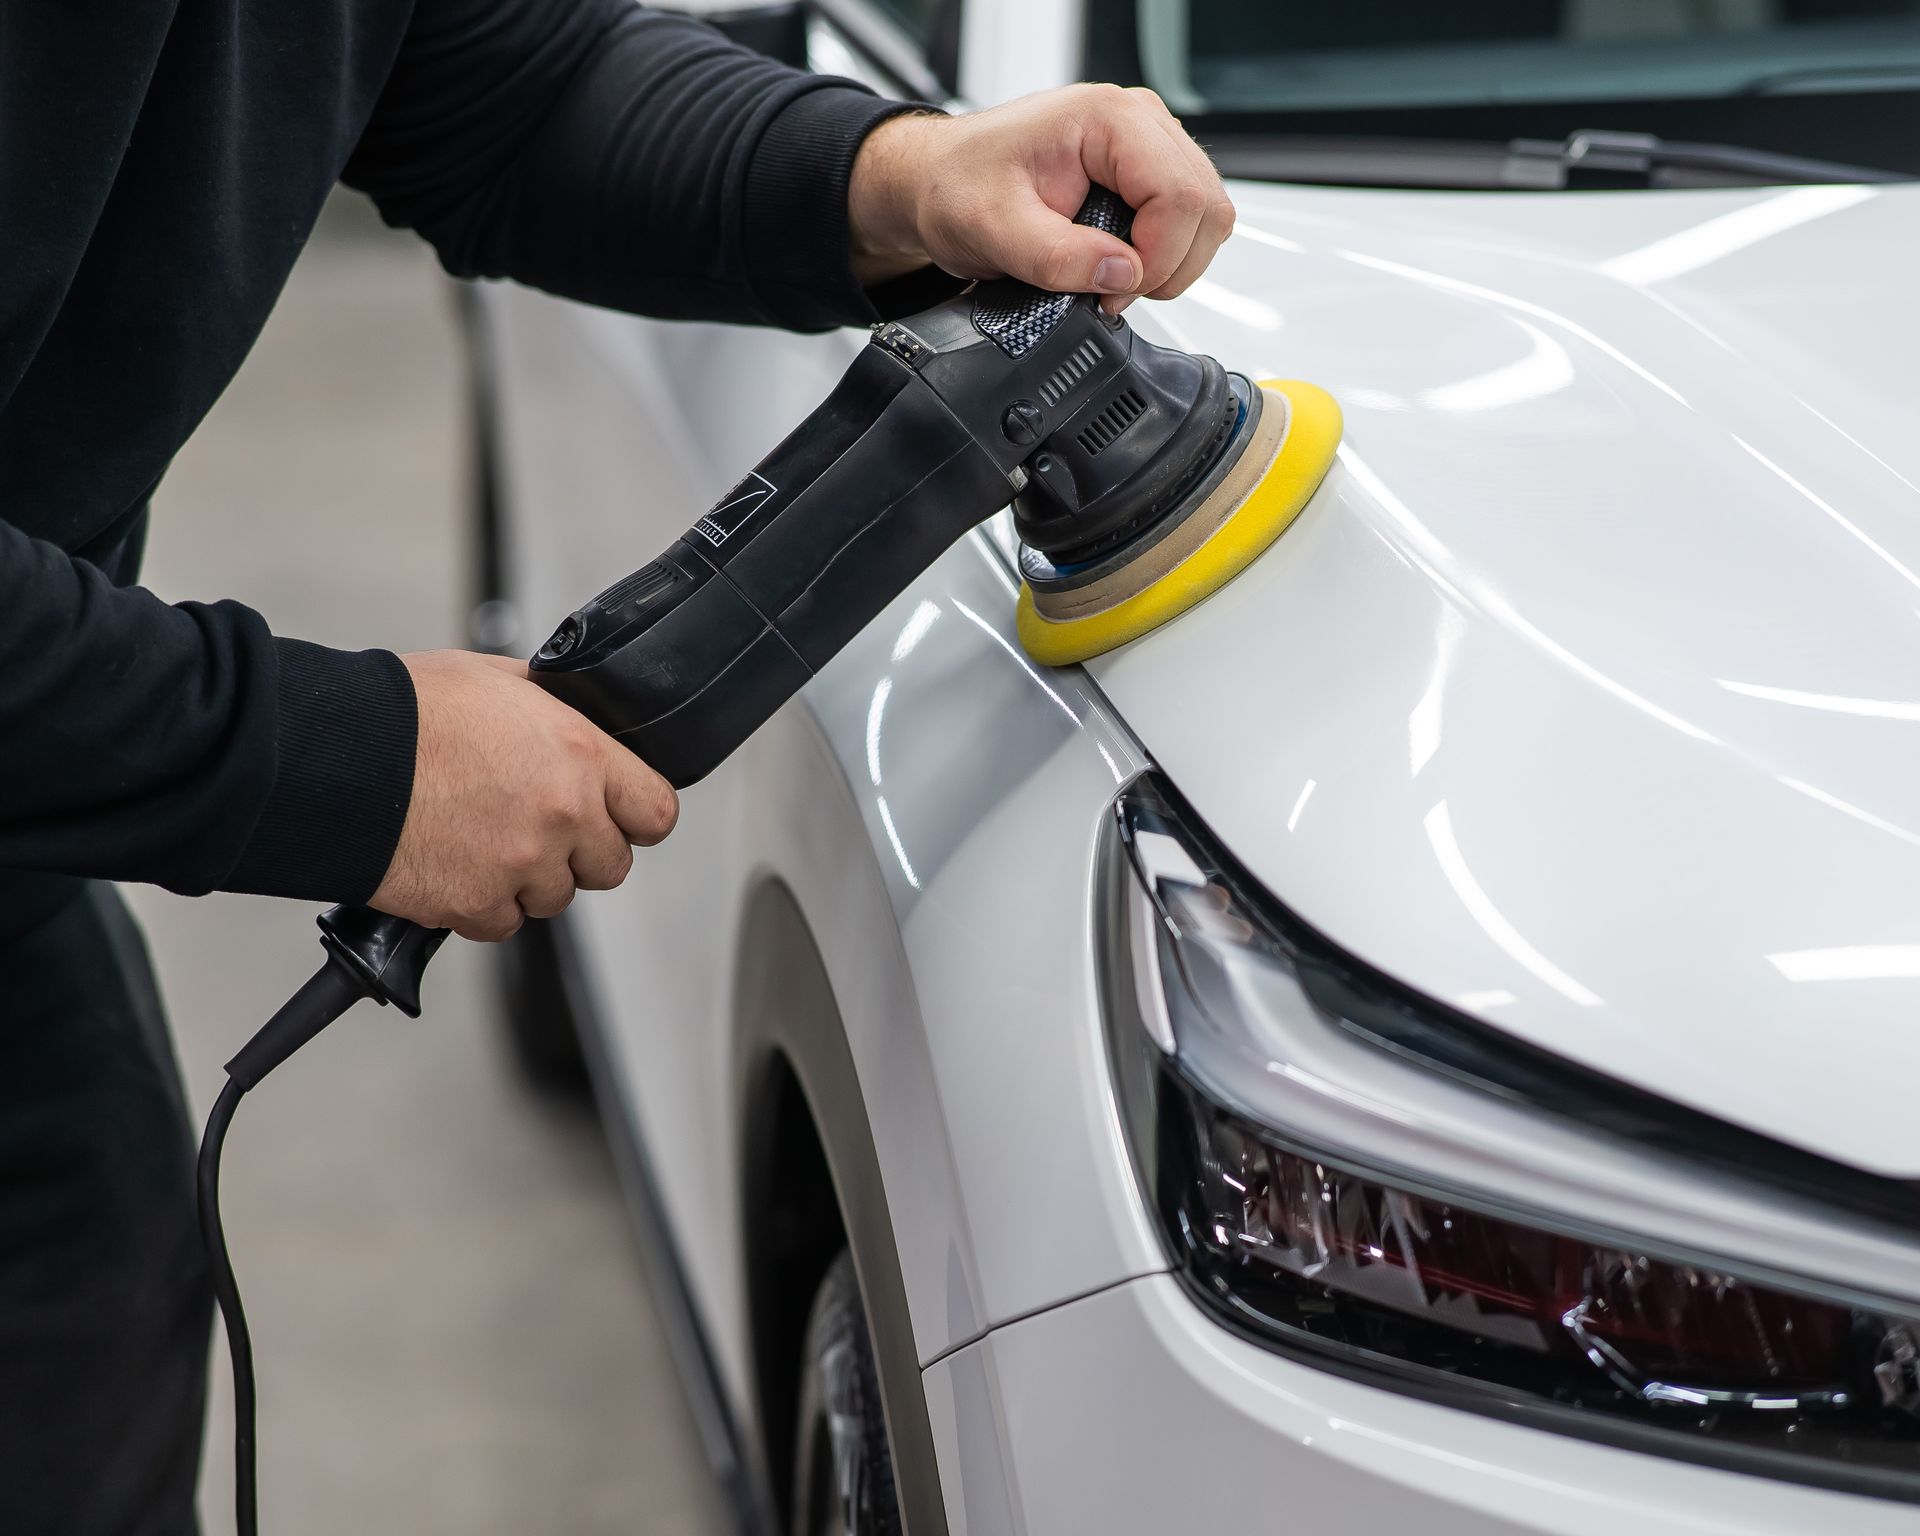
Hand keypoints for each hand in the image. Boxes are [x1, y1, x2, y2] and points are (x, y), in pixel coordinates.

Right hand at [370, 650, 677, 941]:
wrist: (336, 756)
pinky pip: (503, 923)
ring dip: (529, 879)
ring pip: (555, 898)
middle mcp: (563, 816)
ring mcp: (522, 866)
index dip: (636, 816)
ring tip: (483, 839)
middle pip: (610, 865)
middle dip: (580, 851)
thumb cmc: (405, 710)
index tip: (619, 816)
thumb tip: (569, 712)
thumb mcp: (497, 679)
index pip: (656, 812)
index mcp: (581, 757)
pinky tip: (456, 865)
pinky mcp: (476, 905)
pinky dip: (483, 904)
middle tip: (537, 828)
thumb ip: (550, 707)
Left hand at [847, 86, 1234, 311]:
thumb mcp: (993, 230)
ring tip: (1107, 278)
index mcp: (1108, 119)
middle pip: (1206, 208)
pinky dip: (1160, 259)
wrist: (939, 183)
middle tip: (1109, 290)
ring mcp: (1148, 147)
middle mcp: (1139, 123)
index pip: (1182, 196)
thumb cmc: (958, 187)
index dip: (1157, 259)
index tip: (1111, 290)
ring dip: (1166, 265)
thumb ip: (1057, 256)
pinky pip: (1187, 224)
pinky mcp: (1145, 174)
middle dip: (1166, 266)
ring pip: (1206, 219)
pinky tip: (1115, 264)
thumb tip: (1121, 276)